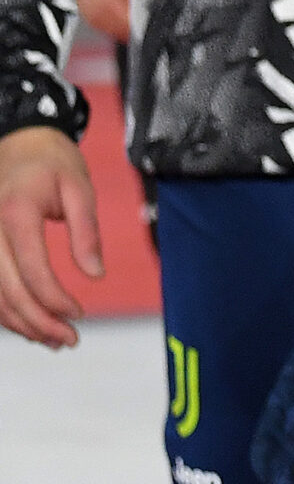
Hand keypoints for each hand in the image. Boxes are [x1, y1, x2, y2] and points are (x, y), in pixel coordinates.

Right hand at [0, 126, 102, 347]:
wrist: (20, 143)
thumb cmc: (53, 164)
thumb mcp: (80, 188)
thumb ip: (86, 232)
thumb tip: (95, 275)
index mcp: (15, 212)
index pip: (31, 268)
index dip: (54, 298)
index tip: (79, 312)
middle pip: (6, 289)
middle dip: (37, 320)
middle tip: (68, 340)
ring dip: (20, 323)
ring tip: (53, 340)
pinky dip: (6, 310)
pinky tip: (31, 324)